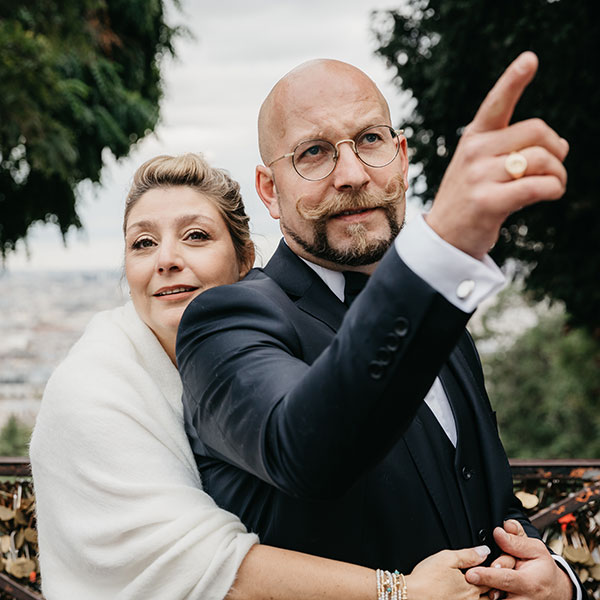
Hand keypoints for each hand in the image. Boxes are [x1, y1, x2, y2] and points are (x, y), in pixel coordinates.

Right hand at [406, 546, 490, 599]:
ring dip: (487, 597)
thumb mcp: (447, 558)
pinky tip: (468, 596)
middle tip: (494, 579)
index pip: (492, 579)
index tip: (497, 567)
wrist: (411, 596)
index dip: (495, 572)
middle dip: (494, 586)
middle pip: (492, 595)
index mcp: (471, 586)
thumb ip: (468, 555)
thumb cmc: (426, 579)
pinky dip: (475, 599)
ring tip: (487, 590)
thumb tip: (484, 551)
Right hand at [426, 51, 568, 259]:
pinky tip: (552, 193)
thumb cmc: (471, 199)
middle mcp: (474, 152)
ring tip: (554, 184)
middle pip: (537, 132)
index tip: (530, 59)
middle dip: (556, 149)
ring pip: (541, 159)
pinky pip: (537, 186)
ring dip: (559, 173)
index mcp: (473, 138)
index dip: (513, 80)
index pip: (496, 104)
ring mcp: (478, 177)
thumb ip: (513, 149)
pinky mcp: (487, 202)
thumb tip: (561, 144)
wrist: (444, 238)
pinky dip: (554, 189)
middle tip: (555, 166)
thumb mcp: (481, 166)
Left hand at [465, 524, 572, 599]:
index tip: (471, 574)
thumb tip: (499, 530)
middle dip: (485, 582)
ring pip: (496, 598)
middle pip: (496, 591)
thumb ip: (516, 540)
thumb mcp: (536, 550)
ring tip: (483, 579)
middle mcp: (522, 599)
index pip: (505, 579)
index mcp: (529, 583)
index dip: (487, 576)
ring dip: (487, 588)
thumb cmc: (543, 569)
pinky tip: (486, 585)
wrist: (555, 592)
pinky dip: (487, 594)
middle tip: (474, 574)